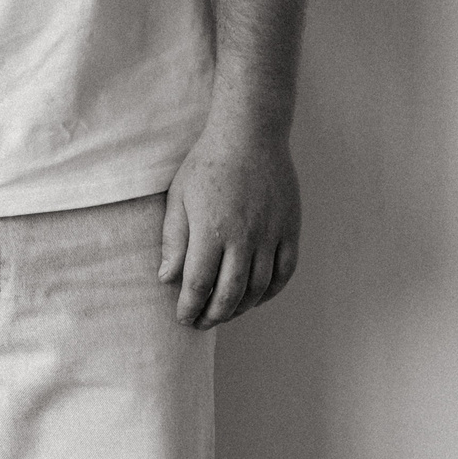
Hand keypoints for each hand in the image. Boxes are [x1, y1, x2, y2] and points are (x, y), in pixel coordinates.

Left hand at [159, 124, 300, 328]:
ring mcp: (271, 235)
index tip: (183, 318)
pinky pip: (284, 272)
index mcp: (211, 231)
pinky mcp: (290, 229)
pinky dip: (271, 291)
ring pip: (258, 288)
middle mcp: (244, 238)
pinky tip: (256, 297)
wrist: (250, 135)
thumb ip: (173, 241)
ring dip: (241, 308)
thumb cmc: (207, 165)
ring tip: (225, 313)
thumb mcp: (178, 199)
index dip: (189, 308)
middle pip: (230, 294)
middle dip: (213, 316)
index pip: (198, 285)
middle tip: (201, 323)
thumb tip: (167, 278)